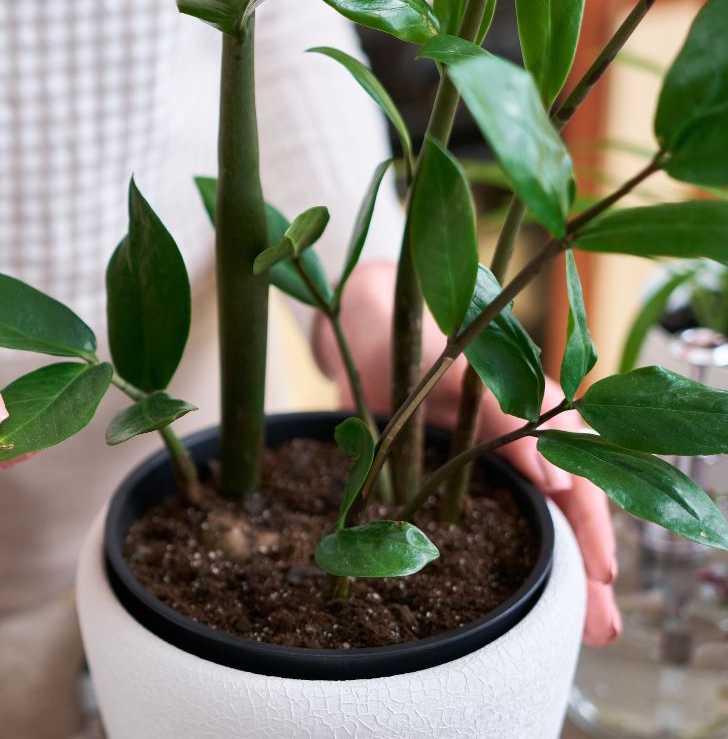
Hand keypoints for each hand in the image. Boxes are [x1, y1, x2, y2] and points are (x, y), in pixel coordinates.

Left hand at [313, 261, 620, 644]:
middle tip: (599, 629)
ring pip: (531, 521)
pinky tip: (508, 598)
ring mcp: (487, 459)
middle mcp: (521, 439)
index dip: (591, 528)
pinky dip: (503, 558)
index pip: (581, 475)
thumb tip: (556, 481)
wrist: (361, 331)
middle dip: (583, 570)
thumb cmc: (412, 334)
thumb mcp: (460, 364)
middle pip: (564, 510)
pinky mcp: (452, 474)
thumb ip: (505, 411)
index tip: (601, 576)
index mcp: (536, 407)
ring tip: (572, 631)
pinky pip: (488, 518)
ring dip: (551, 574)